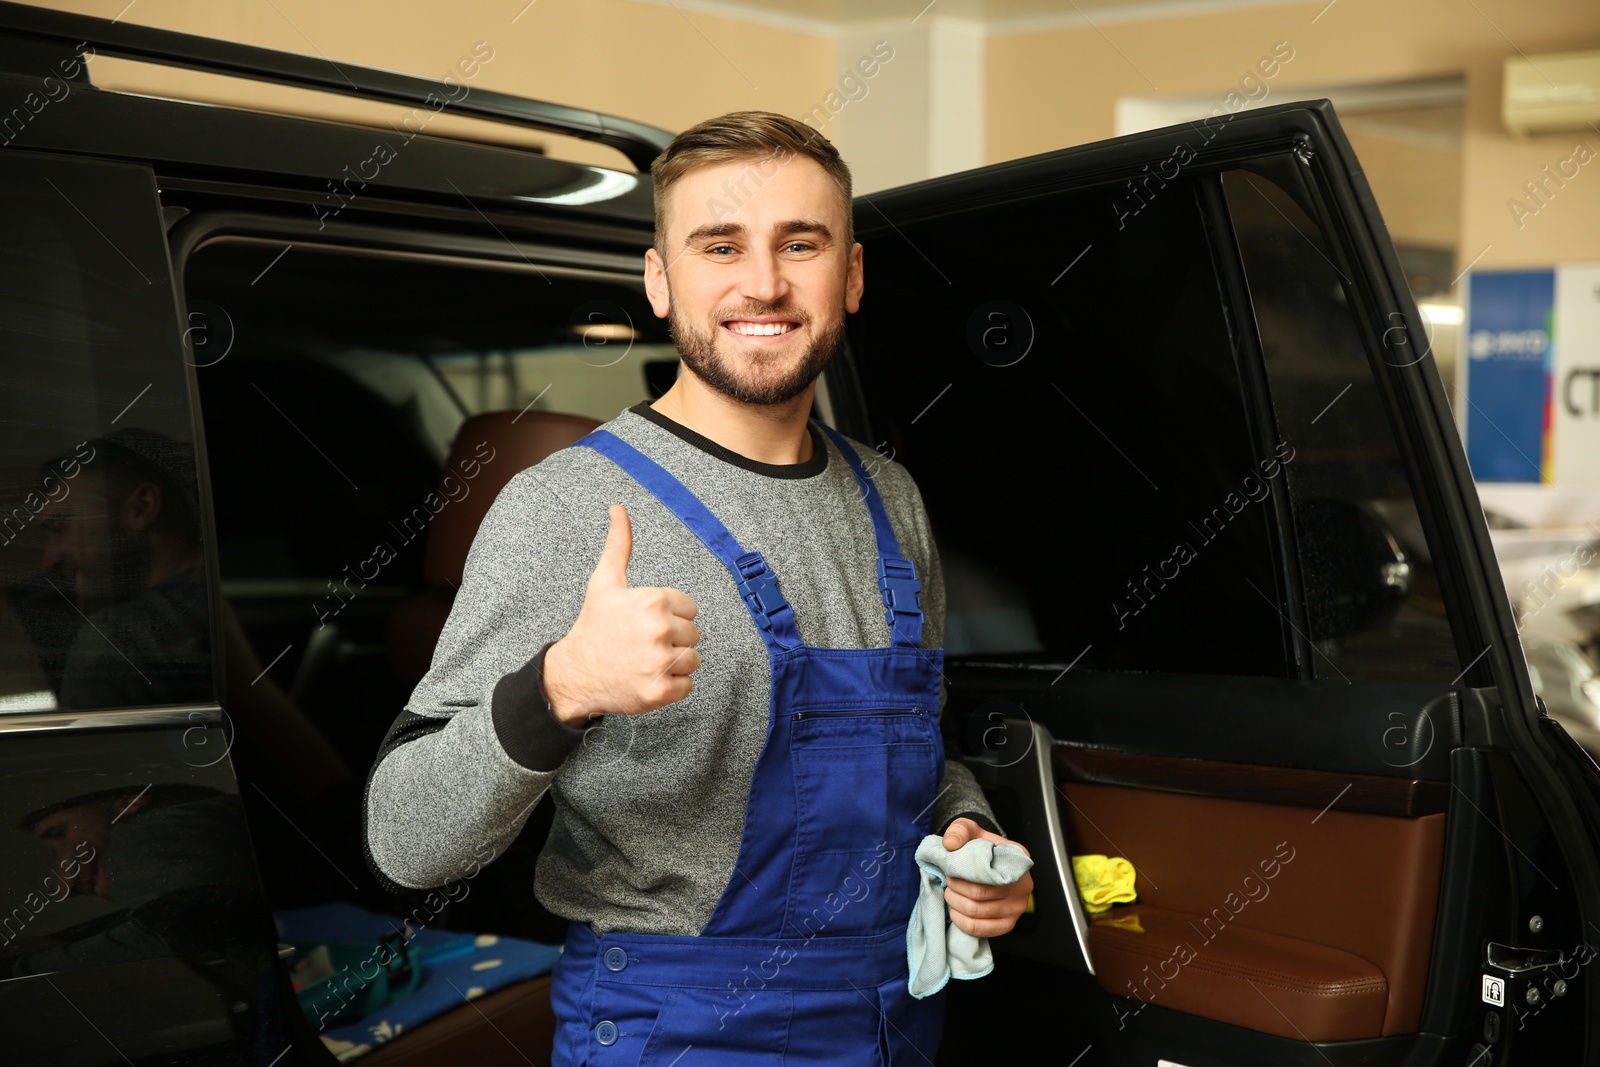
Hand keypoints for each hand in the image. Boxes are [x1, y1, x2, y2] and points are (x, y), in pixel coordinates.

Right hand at [543, 504, 699, 724]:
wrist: (575, 673)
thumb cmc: (594, 626)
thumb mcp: (605, 582)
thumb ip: (619, 544)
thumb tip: (618, 508)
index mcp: (651, 601)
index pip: (690, 608)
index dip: (669, 615)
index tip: (645, 622)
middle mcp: (657, 630)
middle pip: (693, 634)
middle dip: (672, 639)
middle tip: (643, 643)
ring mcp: (659, 663)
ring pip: (693, 659)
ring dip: (673, 663)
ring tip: (645, 660)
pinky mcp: (660, 692)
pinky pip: (688, 685)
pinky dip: (672, 686)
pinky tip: (648, 677)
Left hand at [941, 817, 1032, 937]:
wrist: (987, 861)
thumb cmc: (980, 846)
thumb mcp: (970, 829)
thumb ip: (959, 830)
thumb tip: (950, 844)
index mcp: (1018, 859)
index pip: (987, 873)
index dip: (963, 875)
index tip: (952, 871)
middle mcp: (1024, 885)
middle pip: (979, 895)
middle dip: (955, 890)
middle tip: (948, 882)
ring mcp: (1018, 907)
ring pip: (977, 913)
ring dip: (956, 904)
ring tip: (950, 894)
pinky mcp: (1009, 924)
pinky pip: (983, 930)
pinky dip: (963, 923)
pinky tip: (956, 912)